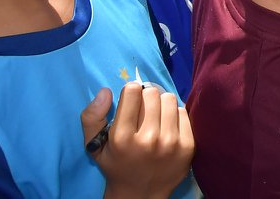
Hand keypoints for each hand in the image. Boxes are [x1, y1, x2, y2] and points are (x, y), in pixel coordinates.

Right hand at [80, 81, 193, 198]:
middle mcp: (148, 139)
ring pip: (169, 99)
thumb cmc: (116, 165)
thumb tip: (105, 91)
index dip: (130, 92)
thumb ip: (91, 117)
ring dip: (161, 104)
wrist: (141, 194)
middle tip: (143, 111)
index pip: (132, 91)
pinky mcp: (188, 146)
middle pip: (152, 93)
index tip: (131, 100)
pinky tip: (166, 127)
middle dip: (146, 97)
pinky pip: (183, 112)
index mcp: (122, 138)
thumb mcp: (94, 146)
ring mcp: (170, 143)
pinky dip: (174, 115)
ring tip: (155, 118)